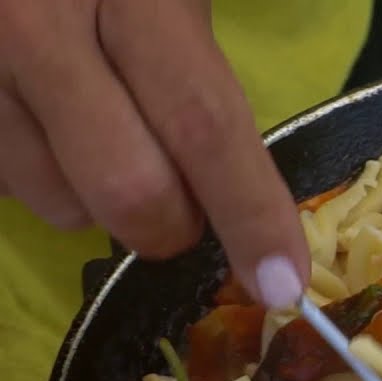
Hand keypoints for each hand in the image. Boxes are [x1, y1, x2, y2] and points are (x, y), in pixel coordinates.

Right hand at [0, 0, 308, 307]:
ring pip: (56, 200)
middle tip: (189, 207)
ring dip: (101, 203)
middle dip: (175, 226)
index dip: (250, 213)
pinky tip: (50, 121)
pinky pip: (3, 179)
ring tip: (106, 136)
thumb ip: (200, 63)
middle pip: (128, 186)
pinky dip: (44, 176)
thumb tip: (242, 182)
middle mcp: (34, 22)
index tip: (282, 282)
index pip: (204, 123)